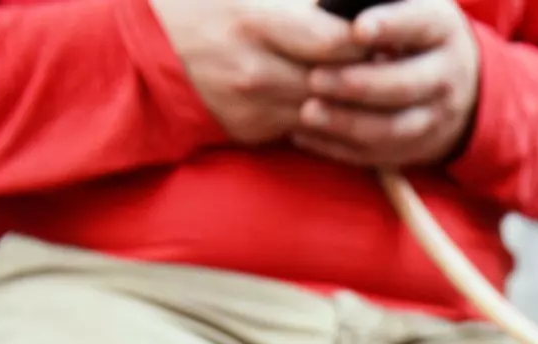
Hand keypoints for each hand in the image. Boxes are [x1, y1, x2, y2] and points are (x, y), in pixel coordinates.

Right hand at [150, 0, 369, 144]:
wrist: (147, 47)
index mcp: (257, 20)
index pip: (336, 42)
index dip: (367, 39)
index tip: (383, 31)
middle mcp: (259, 70)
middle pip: (338, 82)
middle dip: (369, 72)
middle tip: (390, 58)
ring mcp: (256, 106)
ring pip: (326, 111)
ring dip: (350, 99)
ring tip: (372, 80)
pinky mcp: (253, 129)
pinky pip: (302, 127)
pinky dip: (324, 115)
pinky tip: (337, 99)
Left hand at [294, 0, 479, 167]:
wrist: (457, 82)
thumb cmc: (413, 29)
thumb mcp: (410, 3)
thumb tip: (338, 1)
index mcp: (442, 29)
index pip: (418, 25)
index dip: (389, 27)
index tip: (357, 29)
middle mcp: (446, 76)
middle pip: (403, 86)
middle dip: (358, 85)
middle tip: (315, 78)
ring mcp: (434, 118)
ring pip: (391, 128)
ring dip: (347, 122)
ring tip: (307, 112)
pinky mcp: (417, 148)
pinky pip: (378, 154)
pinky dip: (341, 147)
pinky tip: (307, 134)